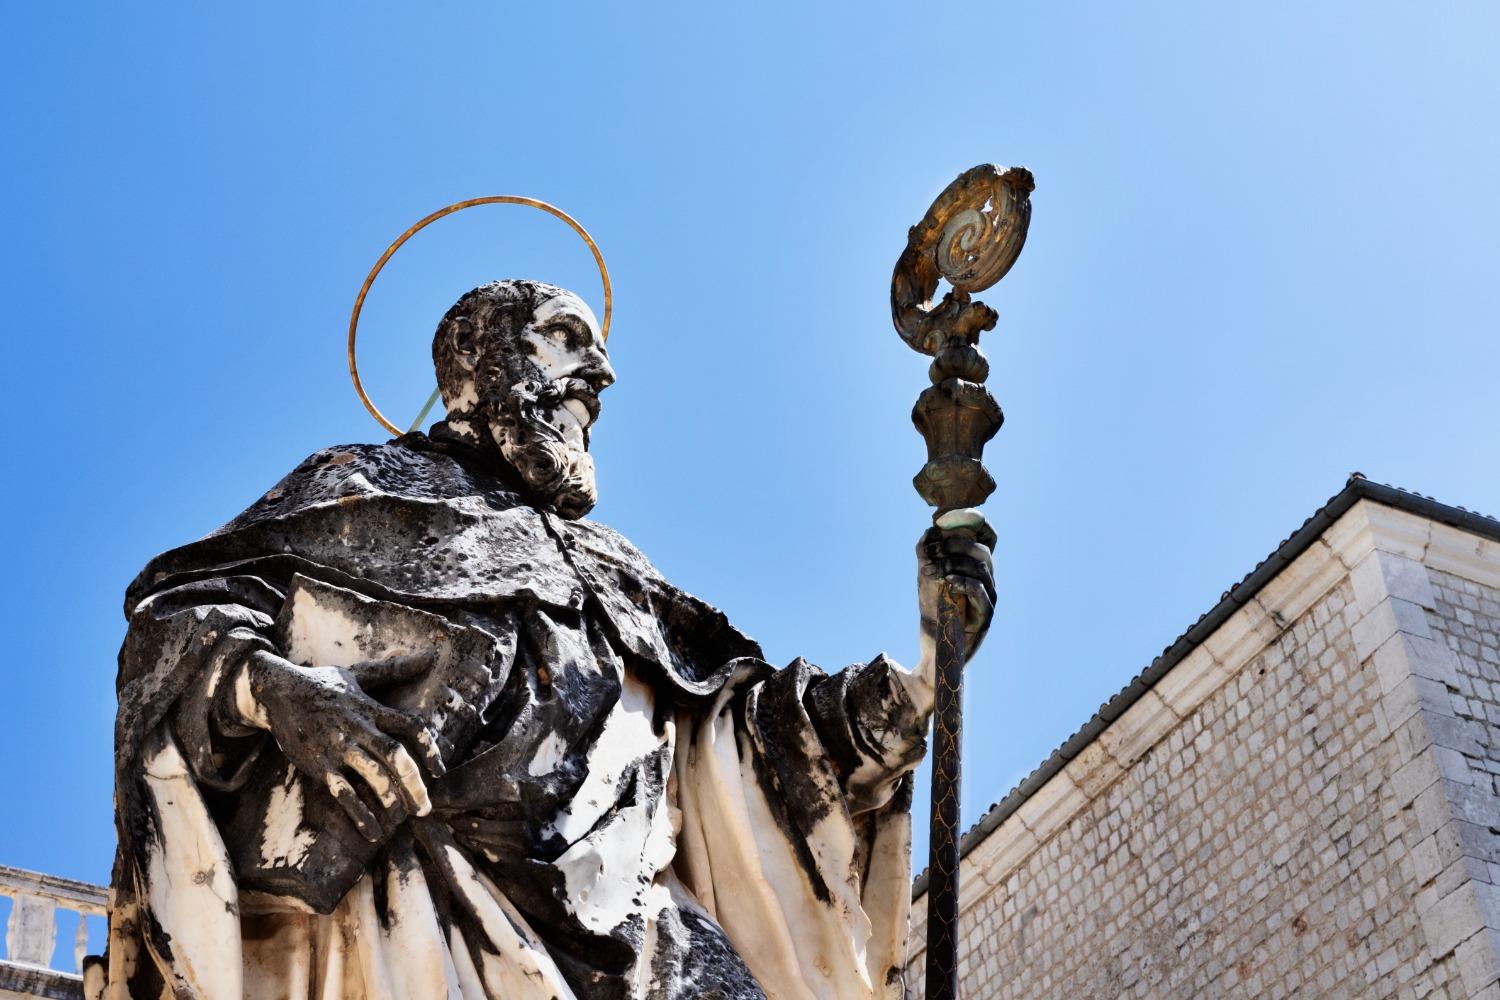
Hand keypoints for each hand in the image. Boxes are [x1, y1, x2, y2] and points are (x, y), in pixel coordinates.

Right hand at [241, 649, 444, 841]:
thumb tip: (429, 656)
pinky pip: (343, 793)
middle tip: (426, 808)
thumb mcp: (359, 674)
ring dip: (392, 800)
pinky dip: (360, 814)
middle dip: (415, 783)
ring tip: (403, 818)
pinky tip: (372, 832)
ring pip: (372, 776)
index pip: (410, 727)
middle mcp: (359, 728)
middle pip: (395, 756)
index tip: (440, 770)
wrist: (278, 693)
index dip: (429, 748)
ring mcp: (338, 747)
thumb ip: (394, 670)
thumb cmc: (323, 684)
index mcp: (372, 709)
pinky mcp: (319, 764)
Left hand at [916, 508, 996, 660]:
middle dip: (954, 545)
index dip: (976, 522)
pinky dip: (962, 581)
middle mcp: (987, 579)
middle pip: (981, 550)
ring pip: (980, 567)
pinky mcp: (986, 615)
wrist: (933, 642)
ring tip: (929, 570)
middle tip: (930, 552)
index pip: (988, 537)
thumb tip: (928, 531)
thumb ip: (927, 553)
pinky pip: (979, 590)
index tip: (948, 518)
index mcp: (976, 567)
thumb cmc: (932, 608)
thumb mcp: (926, 575)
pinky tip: (946, 582)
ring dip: (951, 563)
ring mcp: (989, 597)